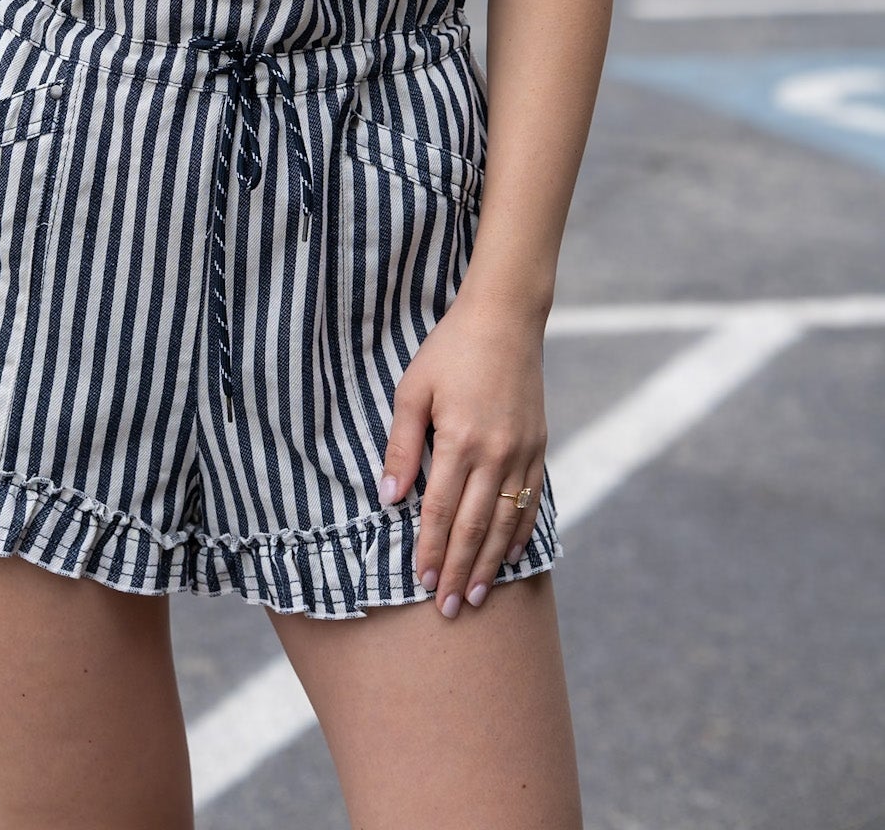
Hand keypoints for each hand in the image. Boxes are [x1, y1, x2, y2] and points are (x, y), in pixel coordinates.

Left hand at [377, 289, 547, 618]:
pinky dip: (519, 535)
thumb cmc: (449, 351)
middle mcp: (496, 454)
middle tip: (446, 608)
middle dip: (457, 570)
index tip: (420, 581)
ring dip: (488, 564)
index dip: (431, 549)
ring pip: (505, 523)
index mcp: (461, 440)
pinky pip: (530, 504)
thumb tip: (389, 496)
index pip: (443, 510)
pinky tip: (507, 557)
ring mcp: (522, 453)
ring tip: (473, 597)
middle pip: (475, 527)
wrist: (505, 320)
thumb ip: (402, 444)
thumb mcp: (413, 390)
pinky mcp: (538, 448)